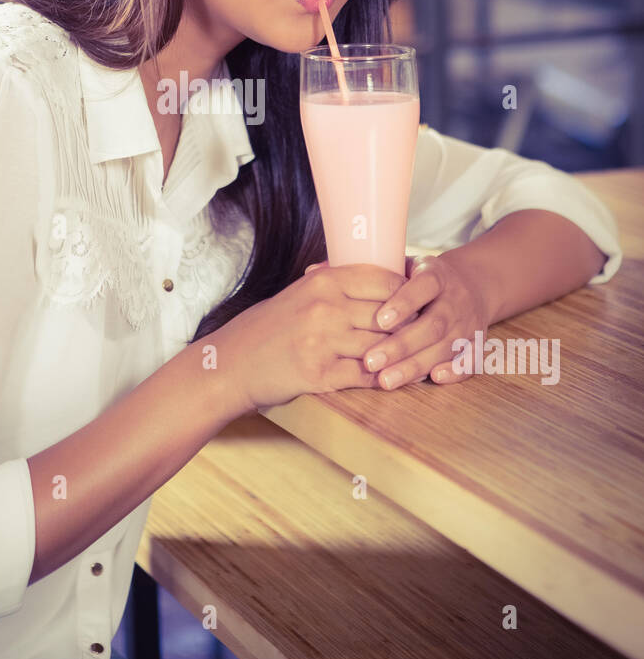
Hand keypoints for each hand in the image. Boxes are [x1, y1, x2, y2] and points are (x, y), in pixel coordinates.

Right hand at [210, 262, 409, 411]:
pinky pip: (365, 376)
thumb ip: (335, 286)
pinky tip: (391, 377)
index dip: (407, 292)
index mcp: (323, 281)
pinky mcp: (319, 374)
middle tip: (426, 332)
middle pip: (388, 314)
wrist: (232, 362)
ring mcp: (323, 341)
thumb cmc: (268, 328)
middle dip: (409, 326)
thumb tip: (378, 279)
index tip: (417, 302)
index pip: (384, 280)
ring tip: (417, 357)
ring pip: (381, 345)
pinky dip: (382, 378)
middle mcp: (325, 307)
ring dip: (400, 354)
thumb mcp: (299, 294)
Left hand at [357, 251, 493, 388]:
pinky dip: (454, 371)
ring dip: (416, 365)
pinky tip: (433, 379)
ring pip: (445, 347)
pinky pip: (470, 361)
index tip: (380, 320)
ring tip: (385, 380)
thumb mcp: (402, 266)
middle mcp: (456, 299)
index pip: (424, 286)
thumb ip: (370, 272)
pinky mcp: (476, 344)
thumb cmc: (419, 280)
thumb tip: (316, 270)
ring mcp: (468, 323)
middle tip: (371, 361)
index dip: (404, 303)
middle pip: (432, 324)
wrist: (470, 286)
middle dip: (401, 345)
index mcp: (436, 275)